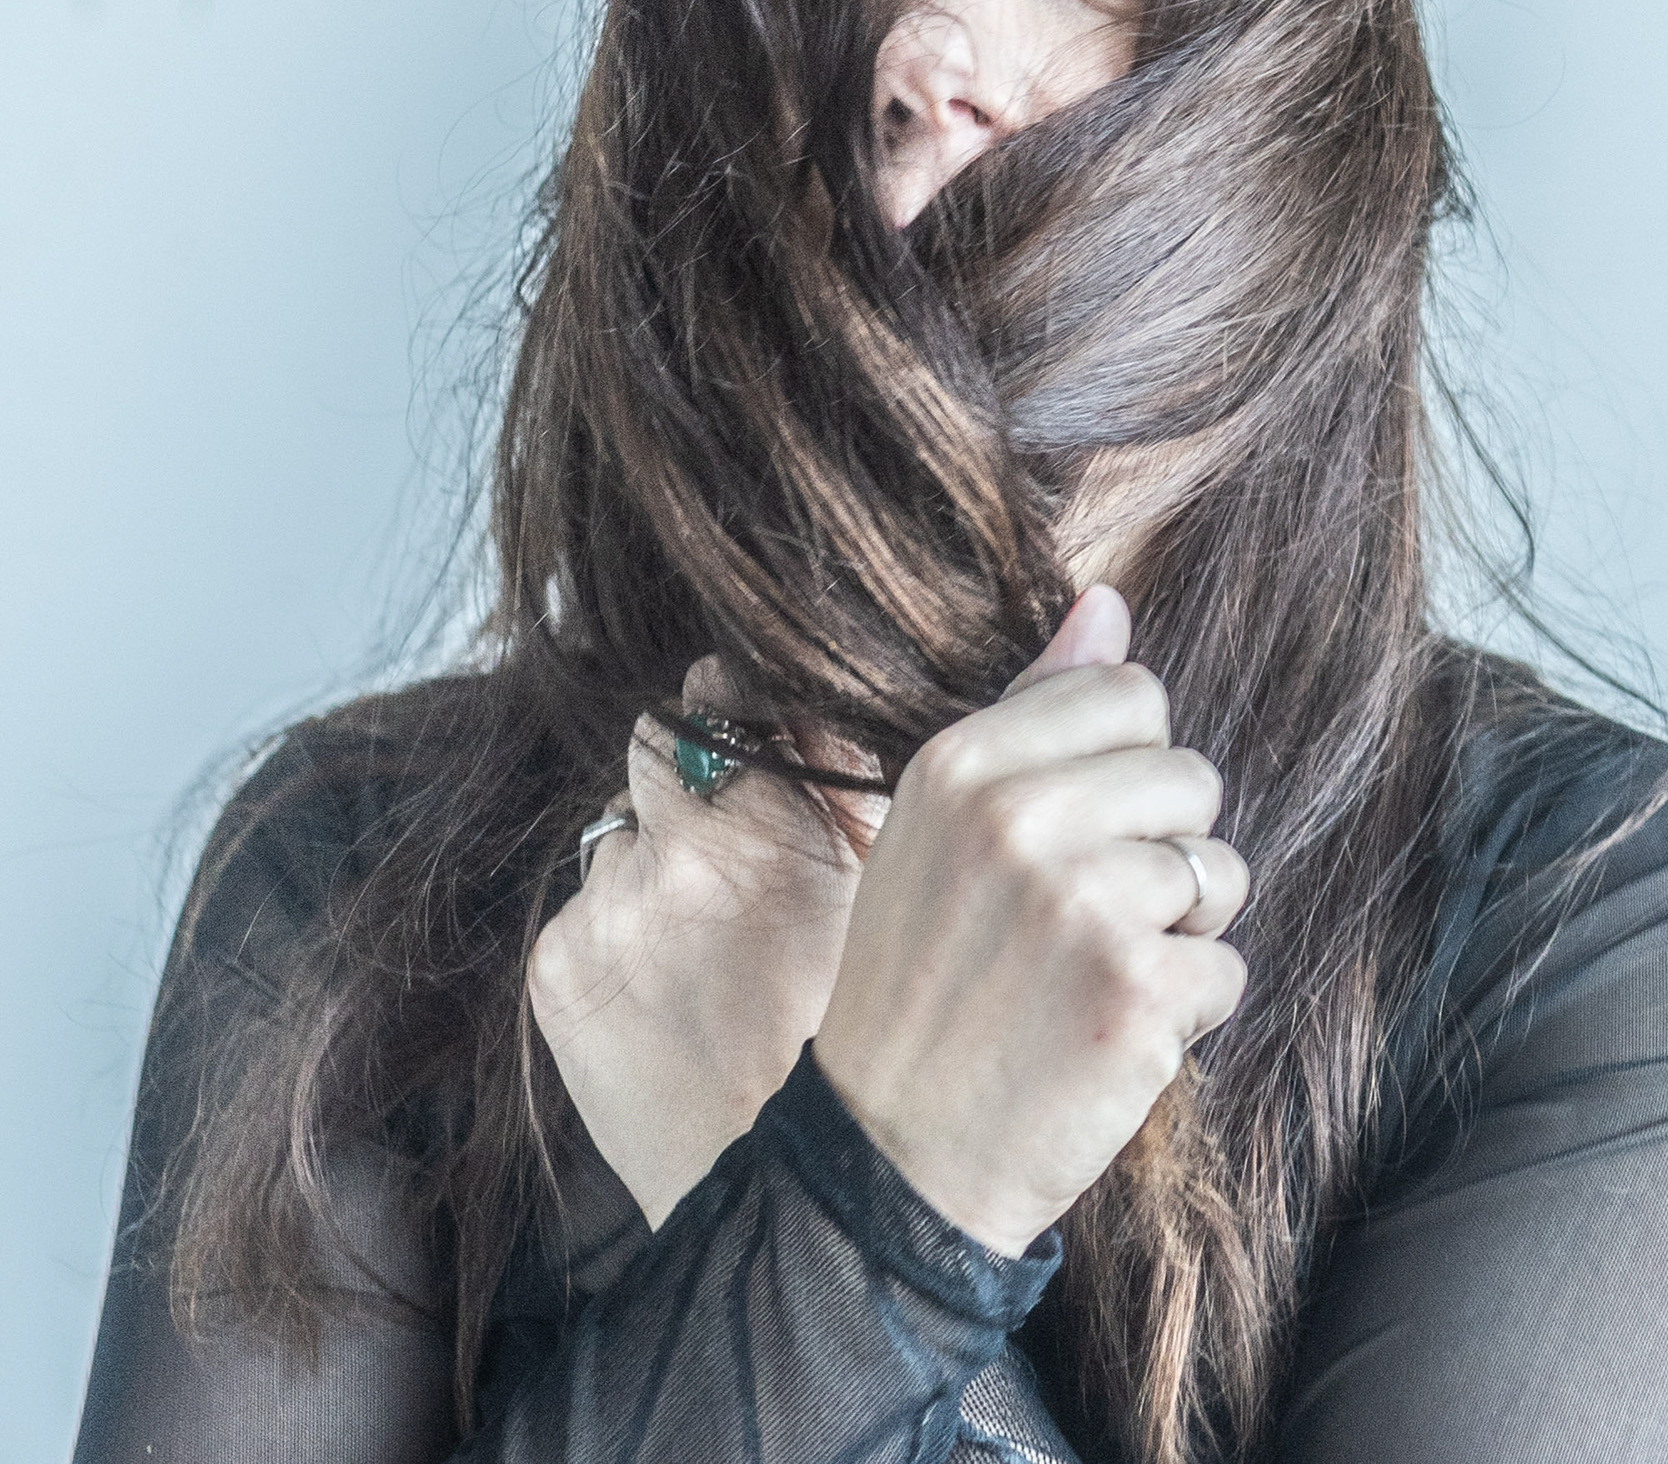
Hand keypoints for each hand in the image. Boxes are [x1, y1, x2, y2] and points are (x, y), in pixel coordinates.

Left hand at [528, 666, 881, 1225]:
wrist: (802, 1204)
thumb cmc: (873, 1032)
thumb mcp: (895, 883)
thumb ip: (848, 763)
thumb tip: (815, 678)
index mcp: (776, 814)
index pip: (721, 689)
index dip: (740, 716)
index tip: (756, 749)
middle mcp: (682, 846)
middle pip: (657, 741)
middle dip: (690, 777)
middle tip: (733, 854)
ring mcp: (609, 908)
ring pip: (618, 829)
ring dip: (654, 860)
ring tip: (710, 946)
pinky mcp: (557, 968)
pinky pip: (583, 905)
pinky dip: (617, 933)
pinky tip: (669, 994)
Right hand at [813, 586, 1248, 1255]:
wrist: (896, 1155)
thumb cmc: (926, 979)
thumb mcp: (943, 826)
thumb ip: (1032, 708)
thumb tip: (1109, 601)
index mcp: (965, 763)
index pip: (1131, 695)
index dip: (1126, 768)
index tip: (1077, 832)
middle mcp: (1022, 817)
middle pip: (1190, 778)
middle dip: (1163, 849)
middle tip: (1085, 920)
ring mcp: (1084, 904)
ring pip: (1221, 871)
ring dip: (1183, 930)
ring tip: (1095, 973)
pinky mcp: (1139, 993)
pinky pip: (1228, 966)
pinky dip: (1188, 1010)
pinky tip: (1110, 1034)